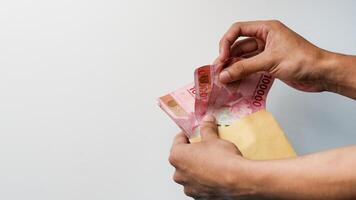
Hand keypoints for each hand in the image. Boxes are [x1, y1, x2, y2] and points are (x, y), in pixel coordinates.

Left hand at [169, 115, 257, 198]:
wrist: (238, 180)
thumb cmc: (223, 160)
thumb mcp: (213, 139)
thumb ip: (207, 128)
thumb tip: (207, 120)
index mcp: (177, 156)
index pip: (178, 141)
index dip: (186, 135)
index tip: (192, 133)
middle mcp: (179, 173)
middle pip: (182, 159)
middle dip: (192, 153)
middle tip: (204, 147)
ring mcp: (188, 187)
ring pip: (190, 174)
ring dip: (197, 168)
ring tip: (211, 162)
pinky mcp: (199, 197)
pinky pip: (198, 185)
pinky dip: (204, 180)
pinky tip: (215, 175)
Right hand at [216, 20, 330, 91]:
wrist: (322, 74)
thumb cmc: (303, 60)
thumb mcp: (270, 61)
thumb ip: (245, 68)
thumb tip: (224, 75)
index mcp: (266, 29)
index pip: (238, 30)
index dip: (227, 42)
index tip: (222, 57)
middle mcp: (265, 39)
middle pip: (239, 46)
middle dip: (228, 59)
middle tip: (219, 73)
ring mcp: (266, 53)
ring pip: (244, 59)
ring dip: (234, 69)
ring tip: (226, 81)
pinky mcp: (269, 66)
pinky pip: (251, 69)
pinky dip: (243, 76)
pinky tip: (236, 83)